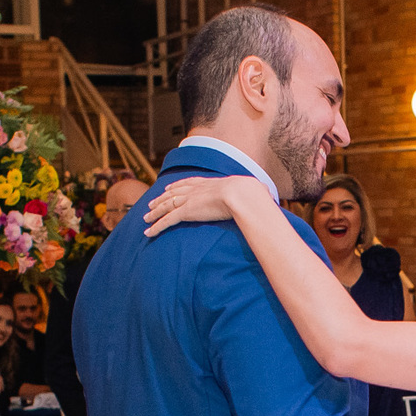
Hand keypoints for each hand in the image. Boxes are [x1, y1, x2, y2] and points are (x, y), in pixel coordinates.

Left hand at [144, 175, 263, 236]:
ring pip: (166, 206)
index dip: (177, 186)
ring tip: (145, 218)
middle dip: (161, 198)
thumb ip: (255, 198)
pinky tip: (148, 232)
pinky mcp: (186, 212)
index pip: (189, 183)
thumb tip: (270, 200)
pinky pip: (167, 220)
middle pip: (173, 193)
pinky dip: (156, 226)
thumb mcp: (252, 193)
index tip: (169, 188)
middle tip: (151, 202)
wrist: (242, 194)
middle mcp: (196, 190)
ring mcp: (190, 200)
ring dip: (154, 212)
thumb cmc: (251, 194)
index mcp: (210, 183)